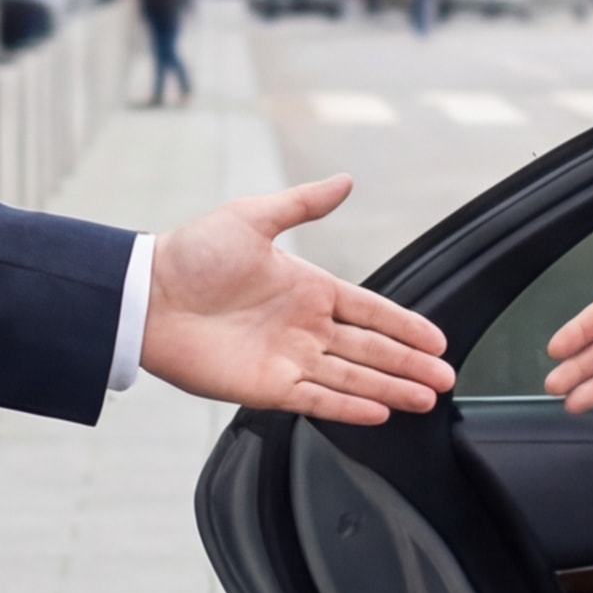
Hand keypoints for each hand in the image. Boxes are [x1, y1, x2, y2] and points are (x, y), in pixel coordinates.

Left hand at [138, 177, 453, 422]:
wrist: (146, 296)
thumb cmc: (192, 254)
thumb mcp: (252, 218)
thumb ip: (302, 205)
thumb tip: (346, 180)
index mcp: (307, 287)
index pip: (370, 310)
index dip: (405, 326)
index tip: (438, 340)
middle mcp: (303, 326)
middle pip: (370, 349)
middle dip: (409, 364)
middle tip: (446, 378)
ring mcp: (287, 358)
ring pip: (351, 377)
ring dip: (389, 389)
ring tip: (425, 399)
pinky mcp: (265, 386)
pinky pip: (316, 399)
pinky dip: (347, 407)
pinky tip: (379, 412)